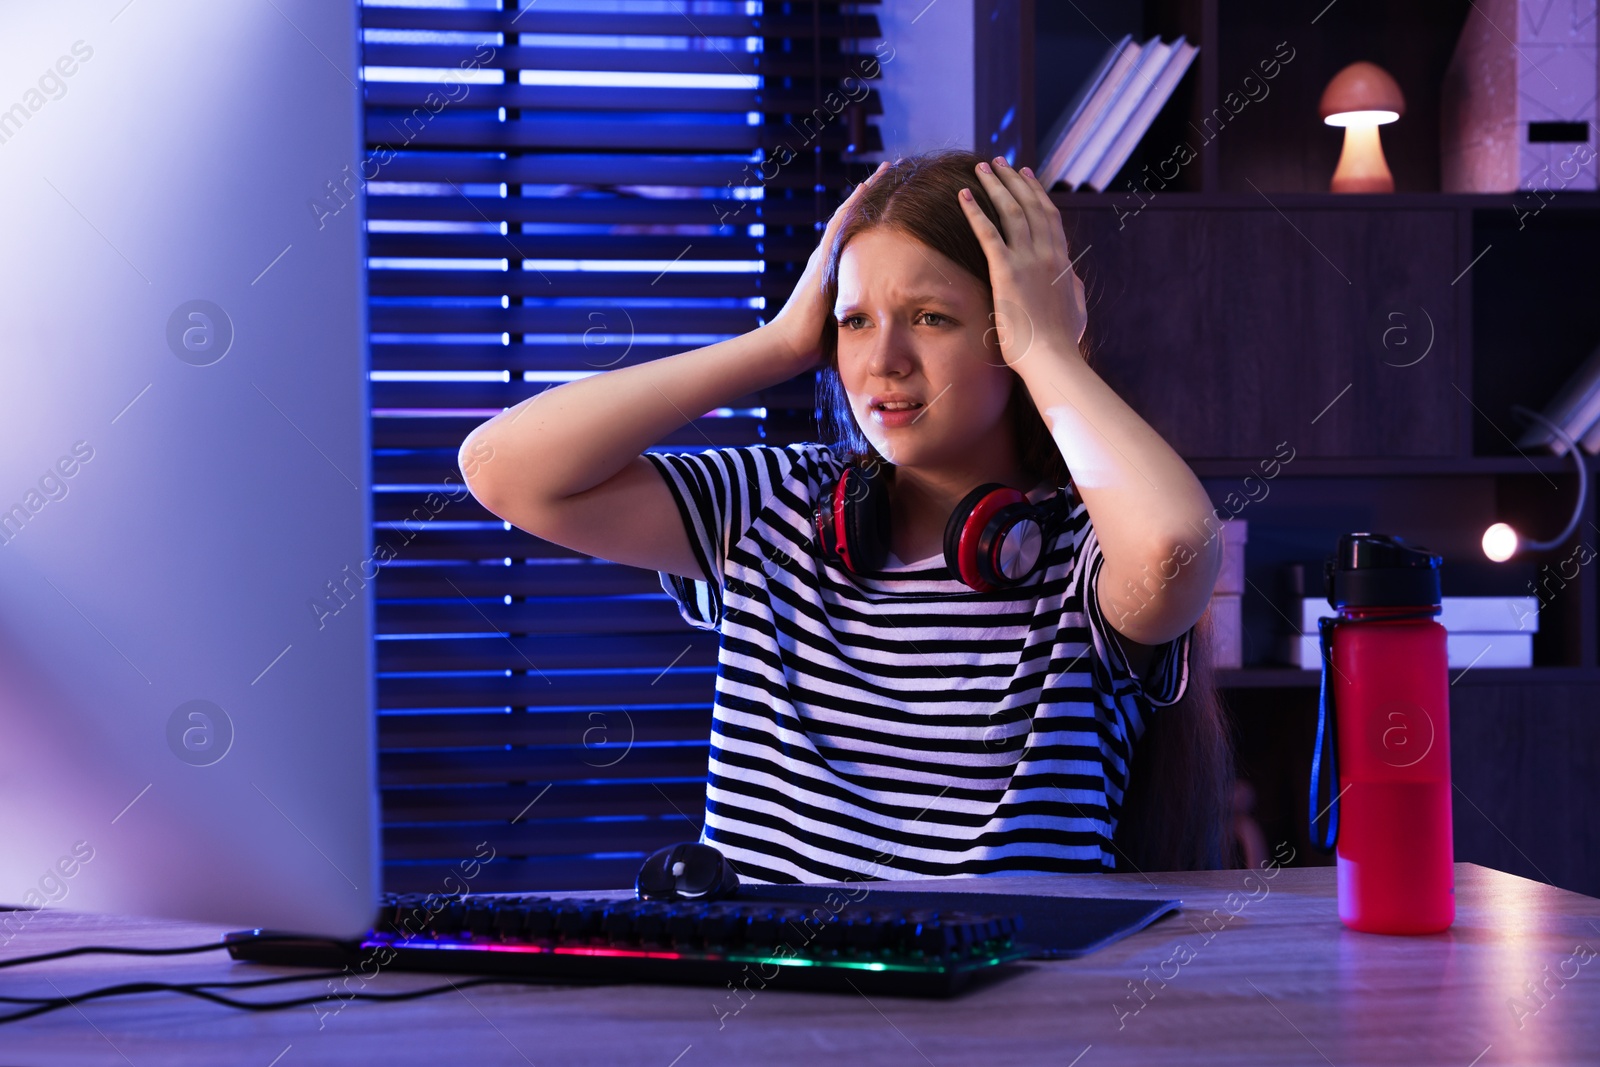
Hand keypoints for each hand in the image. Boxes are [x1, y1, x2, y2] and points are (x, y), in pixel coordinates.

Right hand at [767, 160, 889, 372]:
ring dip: (867, 192)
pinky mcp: (822, 259)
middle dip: (873, 195)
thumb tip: (892, 326)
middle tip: (893, 168)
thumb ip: (866, 318)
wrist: (790, 346)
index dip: (876, 217)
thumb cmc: (817, 344)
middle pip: (854, 218)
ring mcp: (824, 256)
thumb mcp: (849, 325)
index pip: (859, 237)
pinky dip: (853, 206)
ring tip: (886, 169)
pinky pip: (839, 226)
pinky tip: (866, 188)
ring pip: (848, 215)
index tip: (897, 198)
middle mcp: (829, 258)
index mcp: (836, 272)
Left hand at [957, 157, 1087, 367]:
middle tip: (998, 162)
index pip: (1049, 217)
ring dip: (994, 186)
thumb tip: (1074, 278)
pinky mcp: (1008, 272)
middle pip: (1030, 205)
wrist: (1054, 359)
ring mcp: (1029, 261)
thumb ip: (1074, 289)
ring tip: (980, 168)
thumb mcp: (1076, 310)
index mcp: (1063, 262)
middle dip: (1012, 180)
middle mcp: (1048, 254)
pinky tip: (963, 195)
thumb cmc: (1062, 344)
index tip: (1025, 176)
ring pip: (1011, 211)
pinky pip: (988, 233)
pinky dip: (975, 211)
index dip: (1035, 193)